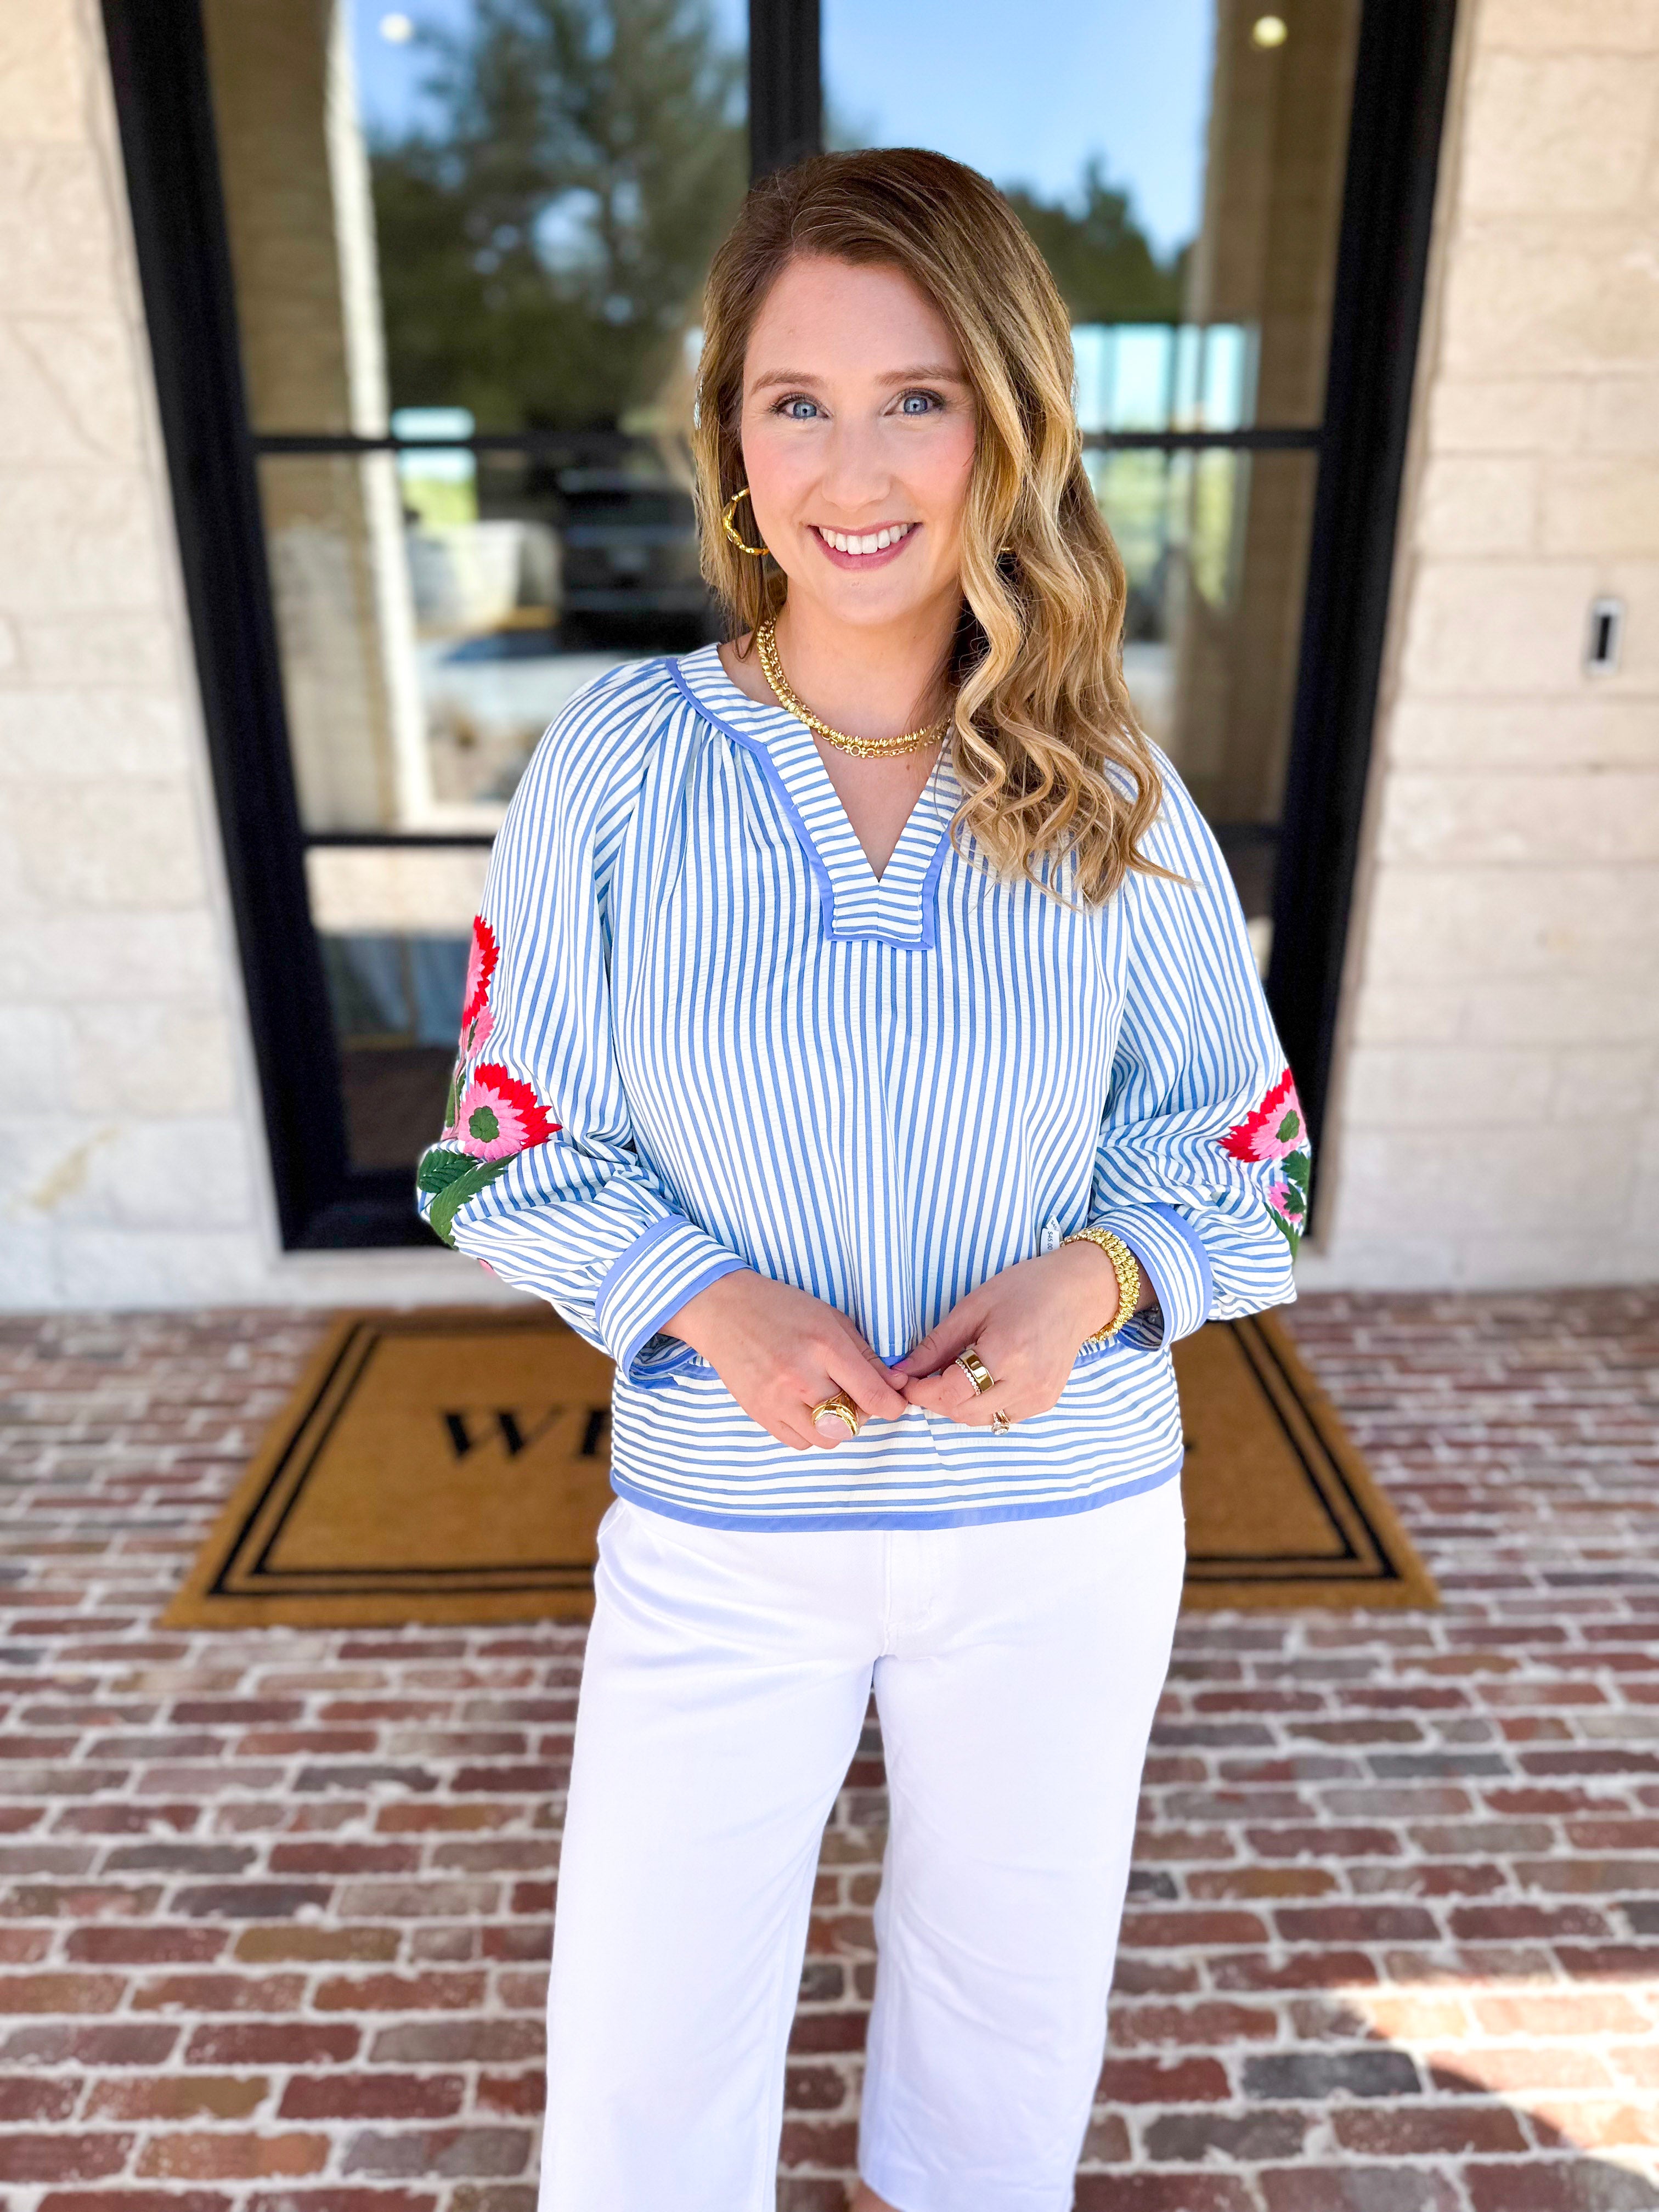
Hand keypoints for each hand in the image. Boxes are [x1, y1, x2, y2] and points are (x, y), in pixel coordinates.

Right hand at [663, 1269, 909, 1450]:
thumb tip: (897, 1386)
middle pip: (851, 1423)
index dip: (892, 1405)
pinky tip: (804, 1407)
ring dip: (836, 1426)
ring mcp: (776, 1399)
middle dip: (862, 1413)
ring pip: (826, 1440)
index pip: (872, 1395)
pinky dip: (809, 1432)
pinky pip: (798, 1443)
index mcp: (824, 1346)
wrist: (722, 1311)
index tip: (894, 1403)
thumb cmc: (781, 1308)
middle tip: (855, 1394)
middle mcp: (800, 1377)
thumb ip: (866, 1356)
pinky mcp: (759, 1413)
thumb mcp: (831, 1319)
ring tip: (827, 1401)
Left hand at [891, 1242, 1138, 1427]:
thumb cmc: (1024, 1289)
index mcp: (1006, 1354)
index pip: (950, 1392)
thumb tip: (902, 1370)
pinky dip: (980, 1406)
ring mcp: (1039, 1398)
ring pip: (980, 1419)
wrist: (1076, 1294)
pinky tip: (977, 1382)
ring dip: (956, 1405)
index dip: (920, 1390)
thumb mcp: (972, 1307)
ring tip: (948, 1377)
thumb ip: (936, 1345)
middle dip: (934, 1399)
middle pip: (962, 1412)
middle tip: (920, 1378)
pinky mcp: (1045, 1402)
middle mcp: (1026, 1384)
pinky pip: (1000, 1417)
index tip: (902, 1379)